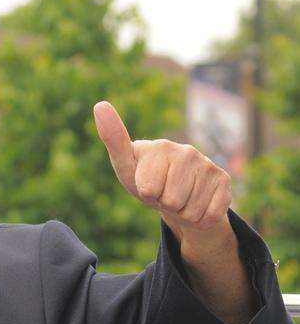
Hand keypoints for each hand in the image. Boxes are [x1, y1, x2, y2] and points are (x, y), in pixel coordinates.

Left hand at [93, 101, 232, 245]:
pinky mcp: (224, 180)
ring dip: (182, 212)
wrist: (176, 195)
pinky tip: (197, 204)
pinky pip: (210, 215)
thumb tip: (100, 105)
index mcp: (159, 147)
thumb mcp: (125, 165)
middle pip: (171, 201)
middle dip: (164, 204)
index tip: (147, 184)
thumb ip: (113, 138)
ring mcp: (207, 164)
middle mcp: (187, 151)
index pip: (148, 190)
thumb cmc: (145, 179)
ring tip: (179, 198)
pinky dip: (200, 219)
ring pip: (191, 210)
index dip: (146, 194)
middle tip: (164, 194)